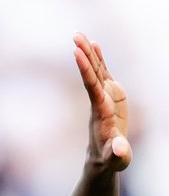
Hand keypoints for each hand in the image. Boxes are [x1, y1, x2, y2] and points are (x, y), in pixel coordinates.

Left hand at [73, 32, 131, 171]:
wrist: (104, 158)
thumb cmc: (111, 160)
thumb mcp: (117, 159)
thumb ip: (118, 153)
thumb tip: (119, 149)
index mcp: (101, 112)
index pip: (91, 87)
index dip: (85, 70)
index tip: (76, 53)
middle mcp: (99, 101)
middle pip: (90, 74)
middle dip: (84, 56)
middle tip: (76, 36)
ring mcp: (104, 97)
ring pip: (95, 71)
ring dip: (88, 53)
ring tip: (79, 35)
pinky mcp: (110, 96)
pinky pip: (103, 74)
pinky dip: (99, 59)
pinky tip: (94, 45)